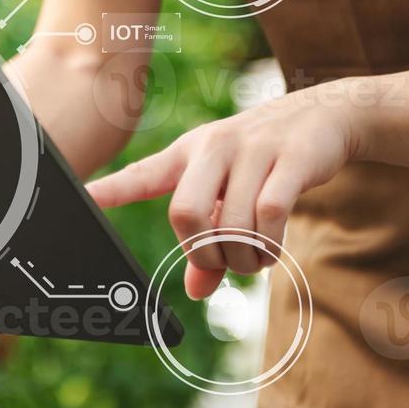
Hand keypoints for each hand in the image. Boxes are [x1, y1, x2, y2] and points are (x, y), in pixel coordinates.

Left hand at [87, 83, 365, 298]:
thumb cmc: (264, 162)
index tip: (83, 200)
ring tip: (254, 259)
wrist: (326, 116)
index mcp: (190, 155)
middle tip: (221, 263)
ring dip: (243, 258)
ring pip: (232, 223)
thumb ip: (210, 241)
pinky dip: (269, 246)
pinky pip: (270, 215)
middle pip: (185, 213)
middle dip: (202, 253)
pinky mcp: (291, 159)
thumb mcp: (230, 194)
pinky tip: (271, 249)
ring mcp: (253, 150)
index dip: (111, 191)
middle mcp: (215, 148)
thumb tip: (195, 291)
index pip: (142, 175)